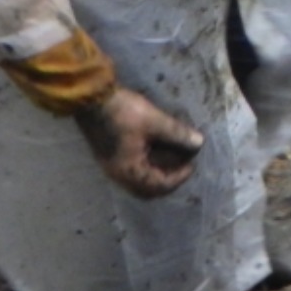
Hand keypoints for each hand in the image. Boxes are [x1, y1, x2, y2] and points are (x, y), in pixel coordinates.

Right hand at [74, 88, 202, 198]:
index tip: (192, 164)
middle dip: (167, 180)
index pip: (158, 185)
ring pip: (138, 181)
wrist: (91, 101)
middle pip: (146, 189)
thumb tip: (199, 143)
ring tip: (171, 158)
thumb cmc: (123, 113)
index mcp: (129, 171)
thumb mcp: (154, 121)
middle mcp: (118, 174)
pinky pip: (131, 171)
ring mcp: (111, 166)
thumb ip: (177, 133)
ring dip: (156, 173)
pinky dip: (146, 166)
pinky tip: (154, 151)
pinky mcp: (109, 156)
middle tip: (182, 166)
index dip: (178, 177)